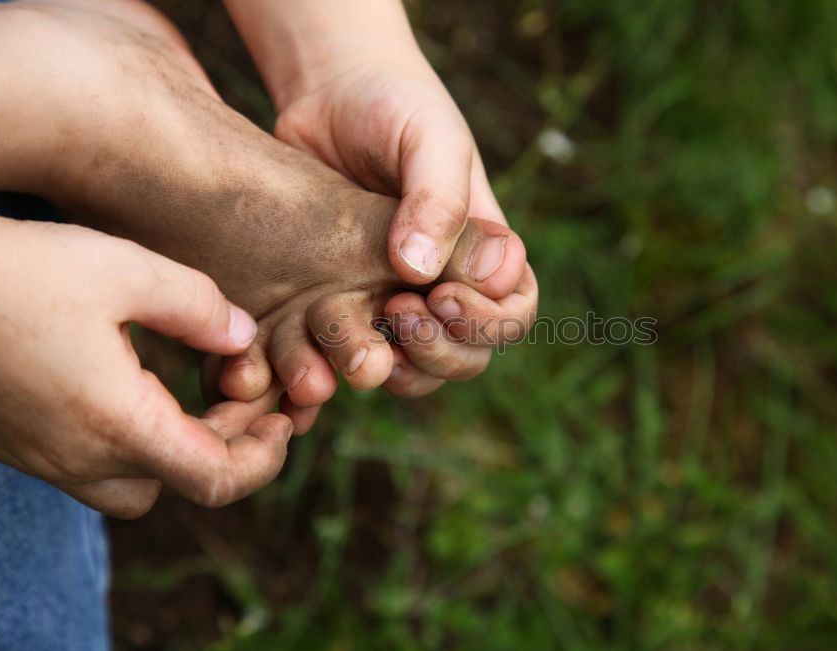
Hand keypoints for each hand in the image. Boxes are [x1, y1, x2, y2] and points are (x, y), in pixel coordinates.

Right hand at [0, 216, 292, 517]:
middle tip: (247, 390)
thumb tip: (243, 338)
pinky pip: (94, 462)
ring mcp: (42, 457)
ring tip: (199, 389)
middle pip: (183, 482)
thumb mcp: (123, 270)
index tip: (284, 416)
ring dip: (181, 446)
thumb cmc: (13, 271)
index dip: (266, 458)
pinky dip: (136, 435)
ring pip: (137, 481)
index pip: (217, 479)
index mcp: (116, 425)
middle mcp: (78, 459)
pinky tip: (140, 379)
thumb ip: (199, 307)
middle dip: (230, 444)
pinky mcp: (19, 442)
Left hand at [226, 0, 538, 396]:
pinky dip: (345, 362)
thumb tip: (424, 274)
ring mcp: (396, 298)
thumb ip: (437, 201)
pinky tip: (322, 344)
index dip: (487, 321)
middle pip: (469, 355)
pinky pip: (358, 354)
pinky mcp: (347, 304)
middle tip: (396, 315)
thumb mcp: (428, 138)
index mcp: (485, 249)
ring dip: (398, 368)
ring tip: (365, 335)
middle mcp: (447, 283)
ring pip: (418, 370)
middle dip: (440, 352)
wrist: (327, 94)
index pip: (515, 312)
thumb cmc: (394, 105)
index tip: (439, 293)